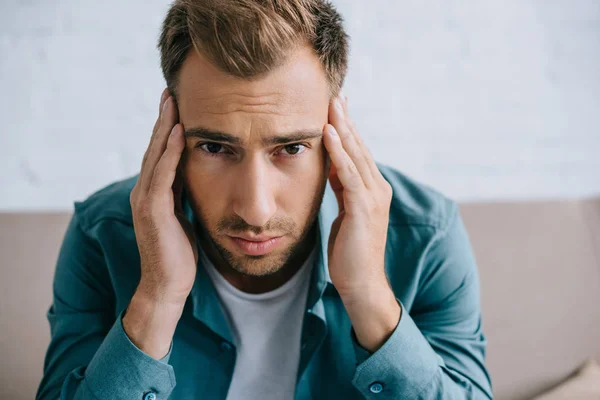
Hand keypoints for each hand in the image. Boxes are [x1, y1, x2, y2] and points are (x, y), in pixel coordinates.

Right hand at [129, 88, 197, 305]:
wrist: (167, 286)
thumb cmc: (178, 254)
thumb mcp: (182, 216)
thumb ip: (181, 194)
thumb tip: (193, 175)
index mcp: (153, 193)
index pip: (161, 154)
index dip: (169, 128)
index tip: (178, 105)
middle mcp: (144, 192)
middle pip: (155, 148)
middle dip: (164, 119)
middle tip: (172, 91)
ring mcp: (145, 200)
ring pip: (156, 155)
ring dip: (165, 127)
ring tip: (173, 101)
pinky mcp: (152, 210)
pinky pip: (162, 175)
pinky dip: (170, 152)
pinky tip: (181, 132)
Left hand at [322, 93, 393, 297]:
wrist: (361, 283)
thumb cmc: (351, 251)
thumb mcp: (345, 212)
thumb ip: (342, 187)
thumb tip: (331, 165)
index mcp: (373, 189)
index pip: (358, 152)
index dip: (347, 128)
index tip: (336, 106)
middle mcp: (378, 188)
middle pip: (359, 147)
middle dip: (345, 120)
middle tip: (334, 94)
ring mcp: (374, 198)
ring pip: (356, 155)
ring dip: (342, 129)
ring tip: (331, 105)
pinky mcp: (364, 209)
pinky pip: (350, 174)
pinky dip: (340, 152)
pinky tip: (329, 134)